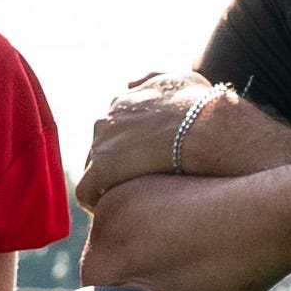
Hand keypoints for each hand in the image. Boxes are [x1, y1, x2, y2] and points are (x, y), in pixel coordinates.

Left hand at [75, 74, 217, 202]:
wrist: (205, 128)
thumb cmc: (203, 107)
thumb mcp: (181, 78)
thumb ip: (154, 78)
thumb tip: (129, 83)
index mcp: (123, 101)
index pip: (113, 127)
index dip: (125, 147)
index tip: (140, 161)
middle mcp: (107, 119)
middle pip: (101, 148)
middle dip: (114, 164)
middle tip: (133, 183)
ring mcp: (101, 144)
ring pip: (93, 169)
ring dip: (106, 183)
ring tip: (126, 200)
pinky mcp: (101, 169)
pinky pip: (86, 191)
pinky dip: (94, 201)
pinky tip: (112, 211)